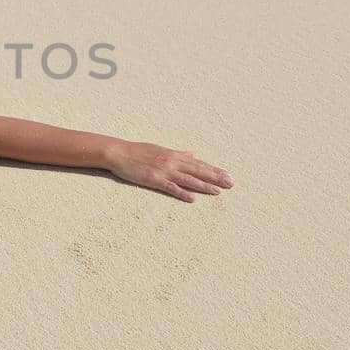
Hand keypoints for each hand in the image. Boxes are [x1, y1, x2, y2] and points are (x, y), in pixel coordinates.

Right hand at [106, 141, 232, 202]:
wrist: (119, 152)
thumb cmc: (139, 151)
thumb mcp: (161, 149)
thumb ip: (179, 153)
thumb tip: (194, 154)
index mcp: (175, 155)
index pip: (198, 163)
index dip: (214, 169)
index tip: (227, 174)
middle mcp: (172, 162)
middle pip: (198, 171)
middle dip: (215, 177)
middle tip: (231, 183)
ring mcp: (164, 171)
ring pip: (188, 179)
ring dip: (204, 185)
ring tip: (218, 191)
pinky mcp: (154, 180)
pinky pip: (170, 187)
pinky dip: (182, 193)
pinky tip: (192, 199)